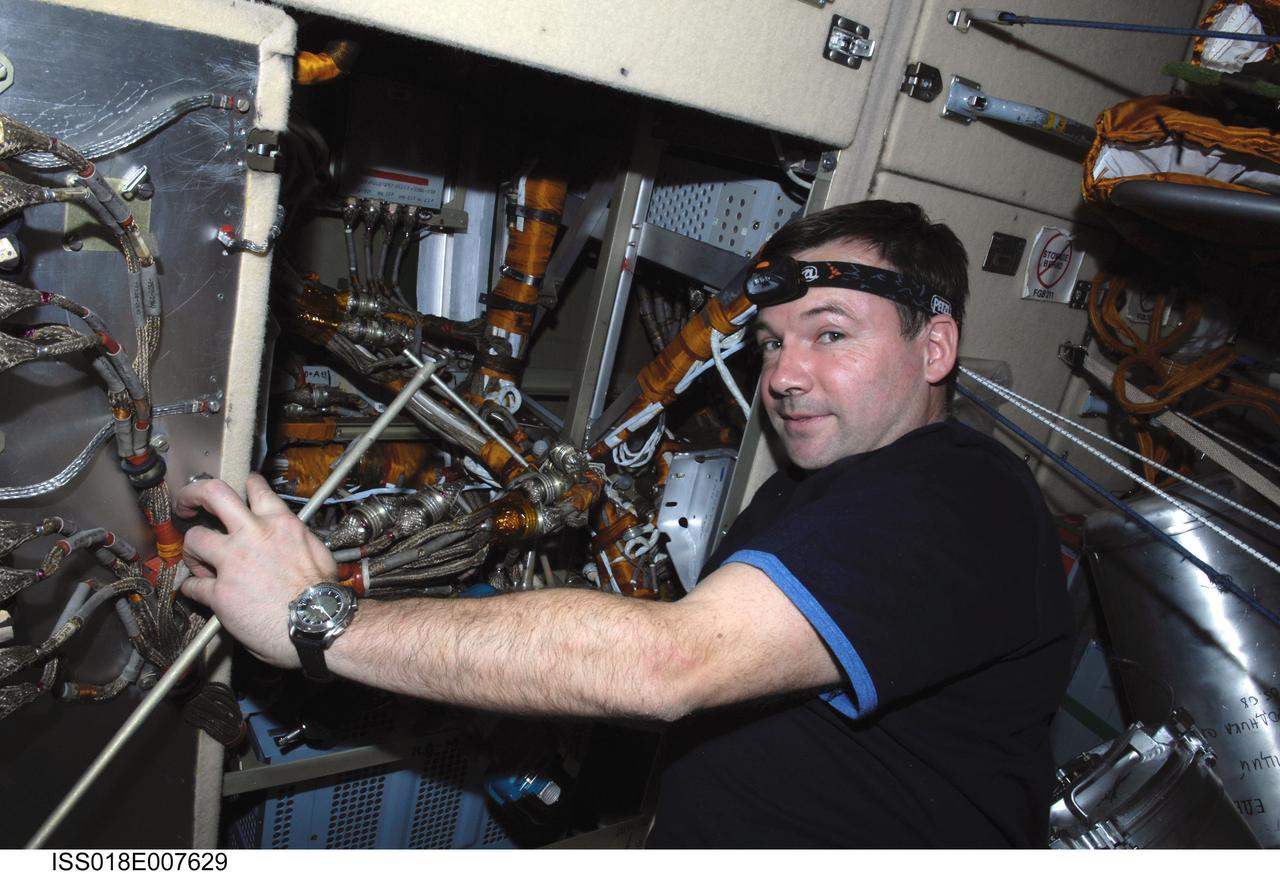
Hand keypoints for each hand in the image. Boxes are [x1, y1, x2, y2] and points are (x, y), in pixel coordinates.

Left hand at [175, 473, 337, 668]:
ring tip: (197, 561)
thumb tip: (291, 539)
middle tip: (186, 504)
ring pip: (194, 538)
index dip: (243, 487)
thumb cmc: (322, 594)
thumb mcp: (316, 551)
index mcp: (280, 524)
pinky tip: (197, 591)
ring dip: (192, 550)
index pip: (255, 488)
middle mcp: (253, 535)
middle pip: (212, 494)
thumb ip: (295, 538)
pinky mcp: (220, 593)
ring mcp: (233, 563)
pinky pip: (192, 585)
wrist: (318, 623)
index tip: (236, 491)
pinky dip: (191, 588)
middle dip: (192, 495)